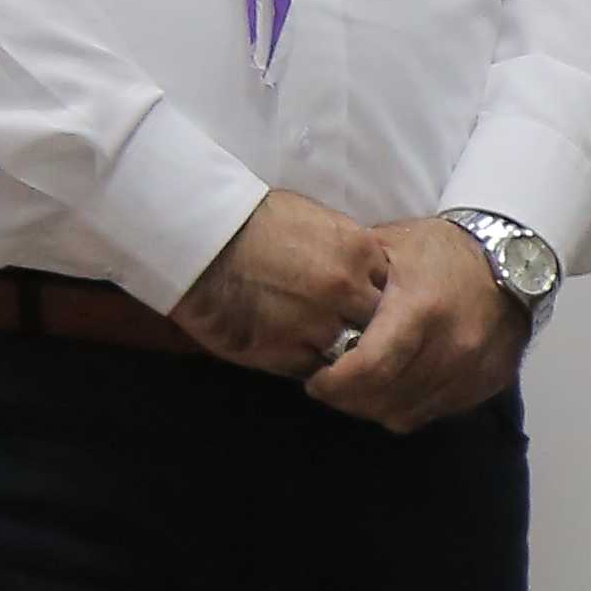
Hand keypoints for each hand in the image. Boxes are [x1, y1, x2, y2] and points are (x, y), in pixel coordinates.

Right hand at [171, 187, 389, 376]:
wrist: (200, 238)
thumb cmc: (250, 220)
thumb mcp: (315, 221)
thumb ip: (347, 251)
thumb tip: (362, 272)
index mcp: (359, 251)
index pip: (390, 289)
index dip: (374, 299)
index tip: (359, 304)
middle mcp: (346, 289)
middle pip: (377, 324)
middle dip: (365, 329)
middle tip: (345, 330)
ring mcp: (318, 323)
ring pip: (350, 353)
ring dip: (338, 353)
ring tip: (320, 346)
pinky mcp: (286, 352)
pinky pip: (314, 370)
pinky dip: (310, 367)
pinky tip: (296, 354)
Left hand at [306, 216, 529, 430]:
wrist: (515, 256)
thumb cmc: (442, 250)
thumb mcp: (389, 246)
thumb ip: (352, 280)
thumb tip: (309, 310)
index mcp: (423, 309)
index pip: (369, 370)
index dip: (334, 384)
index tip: (316, 379)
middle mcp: (454, 345)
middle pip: (384, 398)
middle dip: (347, 398)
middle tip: (331, 385)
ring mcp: (475, 368)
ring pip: (406, 413)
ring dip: (375, 406)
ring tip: (361, 386)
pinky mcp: (489, 383)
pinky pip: (433, 413)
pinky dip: (407, 405)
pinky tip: (396, 386)